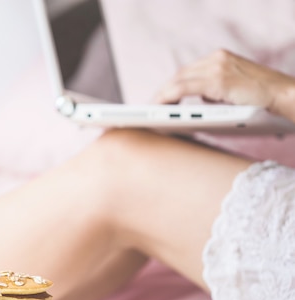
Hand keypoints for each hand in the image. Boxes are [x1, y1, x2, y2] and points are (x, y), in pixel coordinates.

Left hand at [155, 49, 294, 121]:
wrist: (285, 96)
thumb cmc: (261, 98)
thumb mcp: (233, 88)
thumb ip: (216, 89)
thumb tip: (197, 99)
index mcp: (220, 57)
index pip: (188, 71)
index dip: (171, 84)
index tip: (160, 95)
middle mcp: (216, 58)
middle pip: (180, 74)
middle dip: (163, 90)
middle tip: (151, 106)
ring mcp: (217, 67)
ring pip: (178, 80)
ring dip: (162, 95)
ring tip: (152, 110)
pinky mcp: (218, 80)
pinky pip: (183, 88)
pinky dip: (168, 97)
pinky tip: (160, 107)